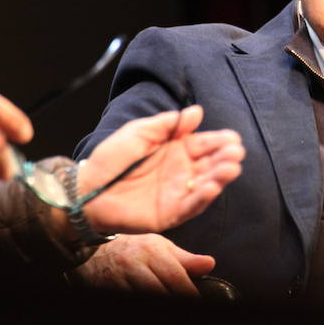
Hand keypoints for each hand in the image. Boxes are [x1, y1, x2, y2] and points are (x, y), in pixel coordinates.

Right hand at [69, 233, 214, 295]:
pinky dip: (138, 305)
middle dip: (175, 302)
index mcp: (152, 251)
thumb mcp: (160, 248)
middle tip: (187, 311)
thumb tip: (210, 264)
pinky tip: (148, 306)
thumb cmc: (132, 249)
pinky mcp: (105, 290)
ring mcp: (118, 279)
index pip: (175, 276)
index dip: (188, 292)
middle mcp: (135, 264)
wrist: (92, 252)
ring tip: (167, 309)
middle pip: (159, 291)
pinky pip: (126, 300)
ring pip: (143, 298)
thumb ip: (185, 259)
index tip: (198, 301)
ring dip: (156, 305)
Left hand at [78, 105, 243, 233]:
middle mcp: (182, 171)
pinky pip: (191, 206)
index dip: (220, 141)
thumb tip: (197, 112)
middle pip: (211, 164)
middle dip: (226, 158)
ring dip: (220, 176)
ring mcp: (178, 193)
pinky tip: (212, 186)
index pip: (205, 144)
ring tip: (231, 168)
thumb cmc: (111, 159)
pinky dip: (203, 197)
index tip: (232, 138)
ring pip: (206, 184)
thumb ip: (167, 124)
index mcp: (178, 150)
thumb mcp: (139, 132)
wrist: (87, 189)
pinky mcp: (170, 213)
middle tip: (236, 152)